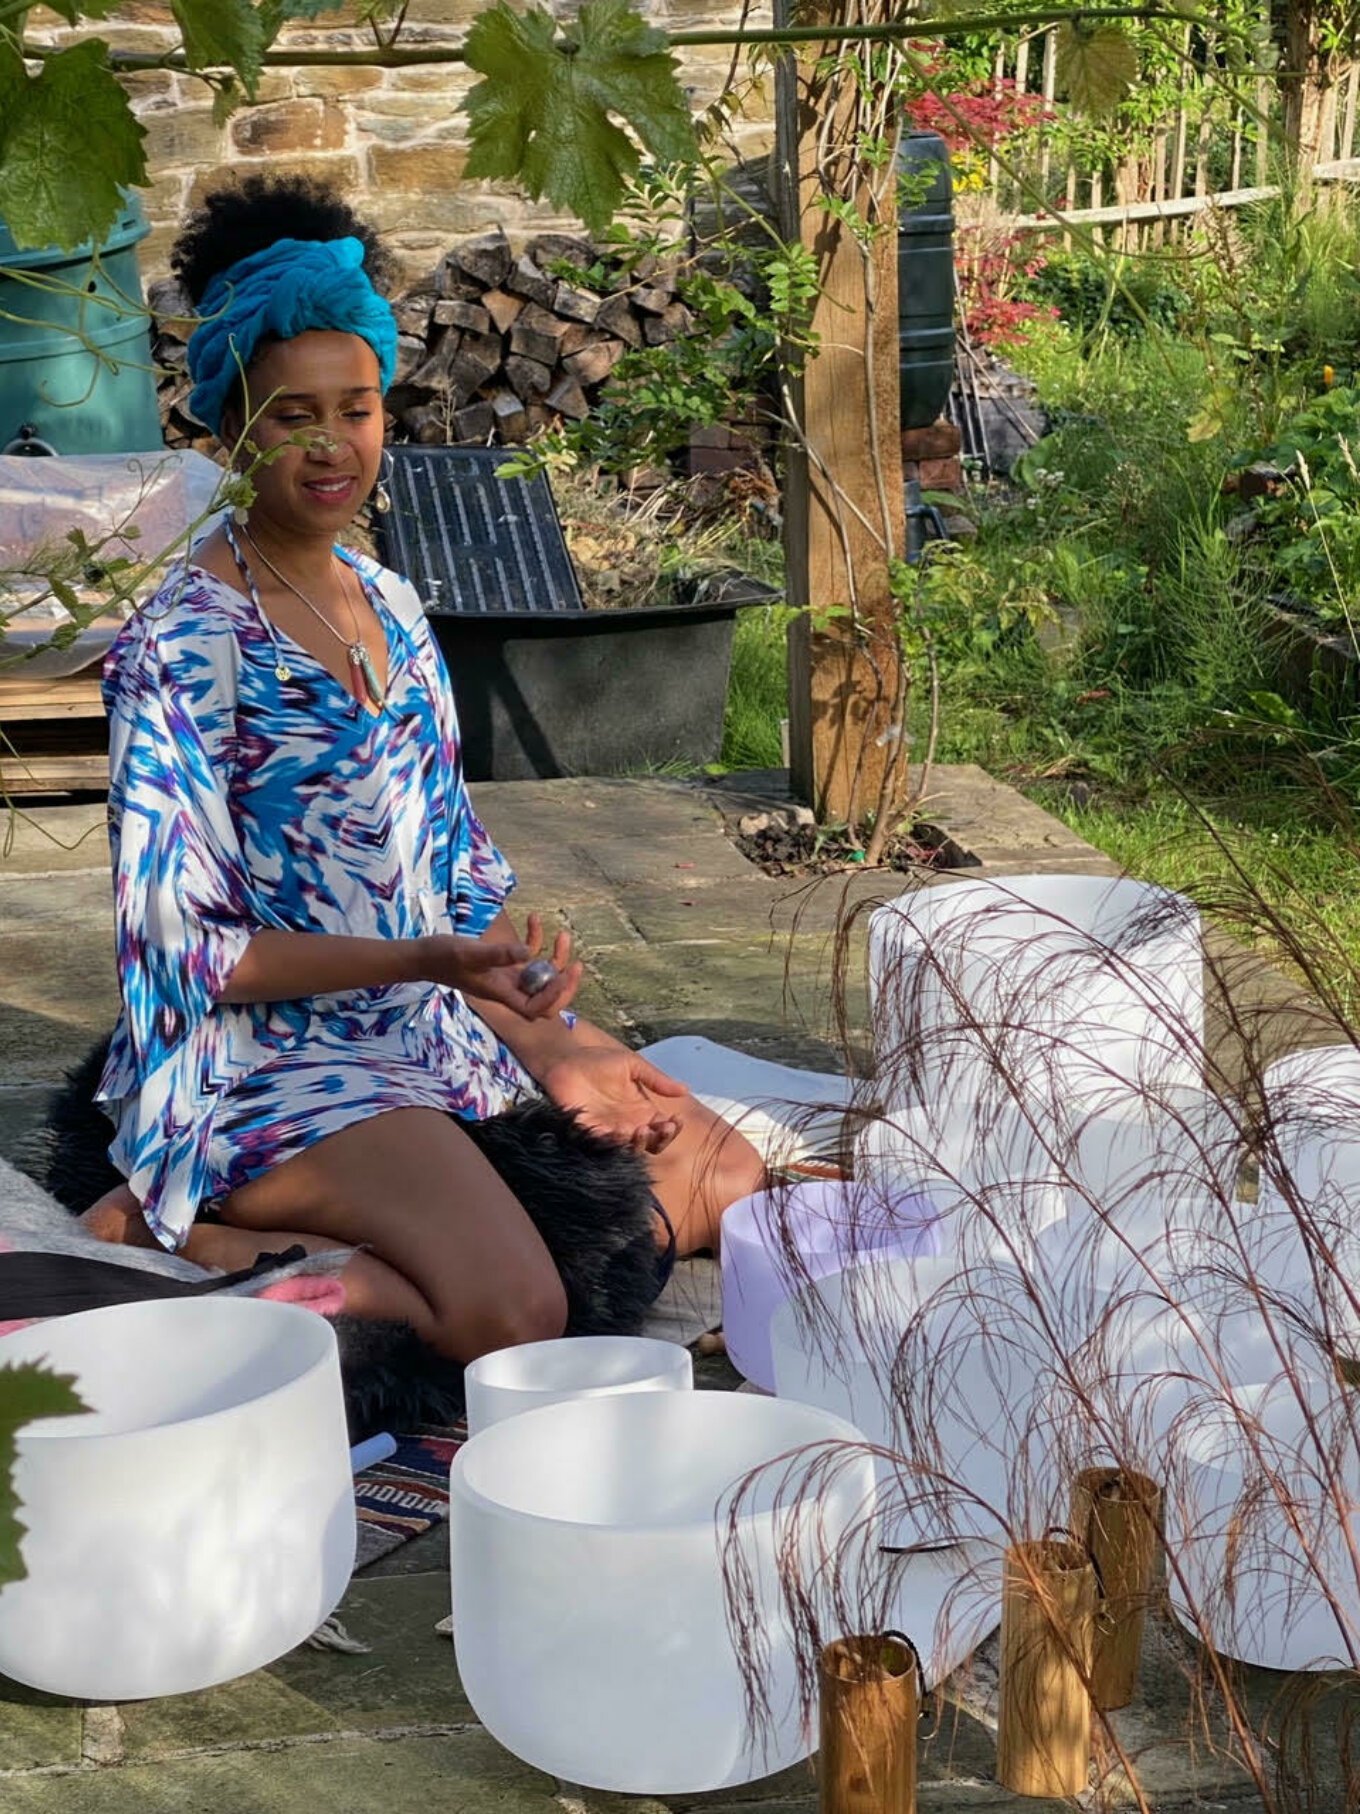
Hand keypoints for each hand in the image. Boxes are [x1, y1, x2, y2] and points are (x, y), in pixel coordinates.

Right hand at [419, 914, 581, 1020]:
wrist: (425, 955)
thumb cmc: (443, 957)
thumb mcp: (470, 953)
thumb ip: (498, 954)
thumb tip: (529, 952)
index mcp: (503, 994)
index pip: (536, 1008)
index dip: (553, 997)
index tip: (561, 974)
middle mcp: (509, 989)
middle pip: (546, 998)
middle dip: (564, 984)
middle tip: (576, 965)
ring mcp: (508, 977)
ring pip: (542, 975)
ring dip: (556, 957)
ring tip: (561, 934)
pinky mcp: (504, 964)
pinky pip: (528, 956)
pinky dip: (535, 939)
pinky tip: (533, 918)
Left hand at [541, 1047, 689, 1153]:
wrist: (566, 1060)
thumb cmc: (599, 1061)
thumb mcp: (632, 1065)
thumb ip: (656, 1079)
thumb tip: (686, 1089)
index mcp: (641, 1109)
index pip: (663, 1127)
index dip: (673, 1128)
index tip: (676, 1120)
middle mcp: (629, 1123)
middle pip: (652, 1143)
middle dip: (661, 1139)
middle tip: (662, 1127)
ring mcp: (610, 1129)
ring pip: (631, 1149)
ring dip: (640, 1143)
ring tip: (641, 1129)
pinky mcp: (590, 1131)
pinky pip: (604, 1144)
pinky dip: (614, 1142)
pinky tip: (620, 1132)